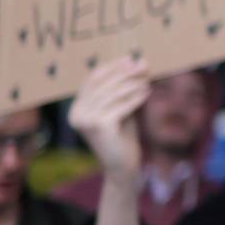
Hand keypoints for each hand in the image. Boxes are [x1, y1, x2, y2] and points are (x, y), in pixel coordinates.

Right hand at [68, 56, 149, 177]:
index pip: (93, 79)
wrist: (122, 165)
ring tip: (148, 79)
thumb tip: (138, 60)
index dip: (113, 66)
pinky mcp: (100, 126)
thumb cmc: (122, 135)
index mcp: (77, 108)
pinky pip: (122, 106)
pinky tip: (148, 92)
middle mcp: (77, 114)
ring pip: (114, 93)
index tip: (131, 58)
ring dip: (133, 83)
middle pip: (103, 83)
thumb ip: (123, 87)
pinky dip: (136, 97)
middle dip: (125, 72)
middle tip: (144, 65)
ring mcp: (86, 120)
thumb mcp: (119, 107)